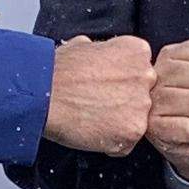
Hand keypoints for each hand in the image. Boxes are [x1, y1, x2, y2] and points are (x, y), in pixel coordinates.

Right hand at [43, 34, 156, 154]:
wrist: (42, 95)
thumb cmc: (56, 72)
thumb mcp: (83, 45)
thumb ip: (104, 51)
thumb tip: (101, 55)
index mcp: (137, 51)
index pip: (141, 72)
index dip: (122, 82)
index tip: (106, 86)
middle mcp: (146, 76)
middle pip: (143, 96)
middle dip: (124, 103)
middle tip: (98, 103)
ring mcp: (142, 105)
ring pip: (137, 120)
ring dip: (118, 123)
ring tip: (92, 117)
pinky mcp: (133, 130)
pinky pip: (126, 143)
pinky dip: (111, 143)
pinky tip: (92, 131)